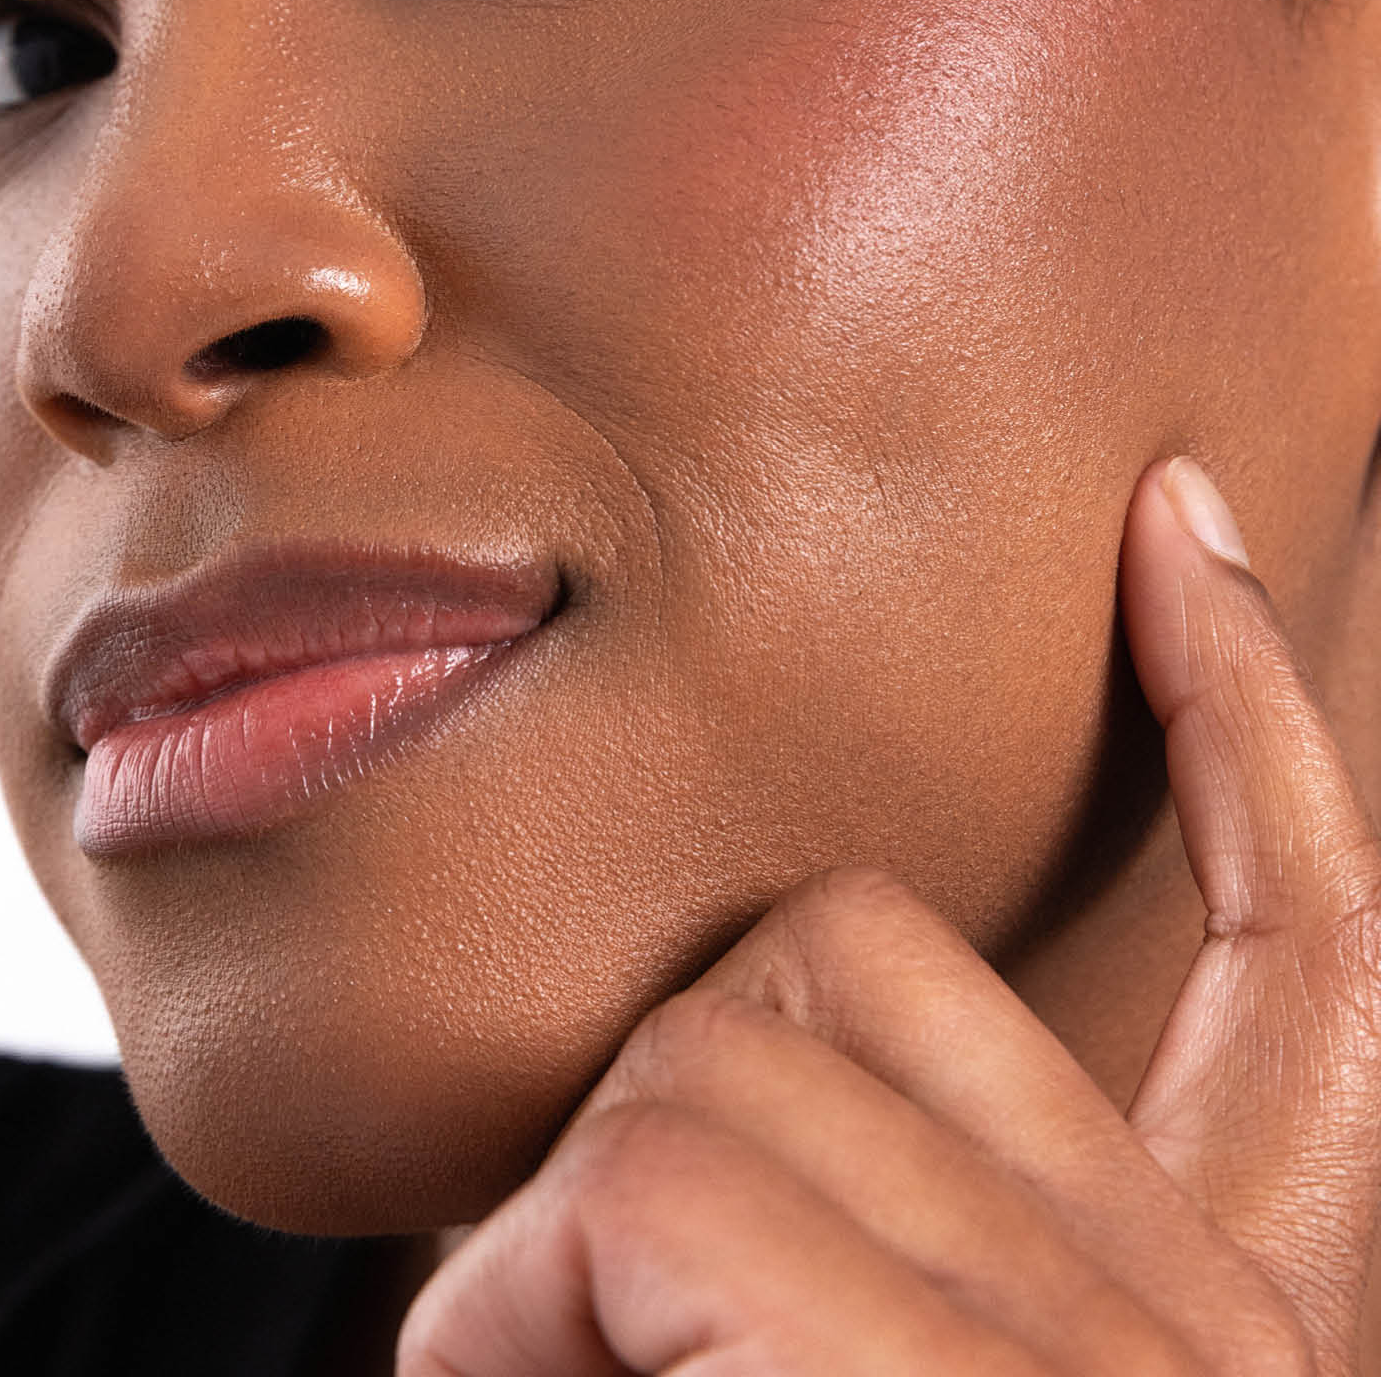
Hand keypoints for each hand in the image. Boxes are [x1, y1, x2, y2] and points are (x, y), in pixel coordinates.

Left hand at [399, 459, 1380, 1374]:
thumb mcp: (862, 1343)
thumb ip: (862, 1198)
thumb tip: (673, 1074)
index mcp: (1233, 1314)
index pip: (1311, 953)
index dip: (1251, 722)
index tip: (1172, 517)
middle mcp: (1213, 1337)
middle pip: (865, 949)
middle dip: (682, 1076)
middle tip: (601, 1316)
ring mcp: (1097, 1363)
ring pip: (715, 1045)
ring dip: (568, 1222)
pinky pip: (647, 1173)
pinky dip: (508, 1304)